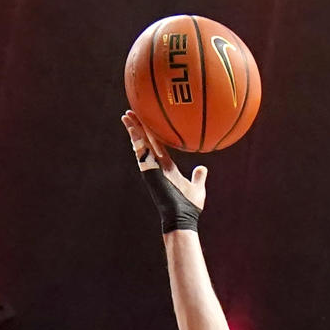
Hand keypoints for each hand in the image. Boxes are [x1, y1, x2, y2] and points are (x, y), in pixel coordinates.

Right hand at [121, 110, 206, 230]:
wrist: (182, 218)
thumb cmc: (189, 207)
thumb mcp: (197, 188)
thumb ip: (198, 177)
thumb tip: (203, 168)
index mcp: (166, 166)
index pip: (156, 145)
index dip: (150, 133)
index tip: (145, 122)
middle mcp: (157, 165)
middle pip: (145, 141)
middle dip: (138, 126)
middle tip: (130, 111)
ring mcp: (152, 168)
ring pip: (140, 144)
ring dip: (133, 129)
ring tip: (126, 115)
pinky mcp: (149, 173)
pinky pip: (142, 153)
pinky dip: (136, 140)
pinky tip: (131, 128)